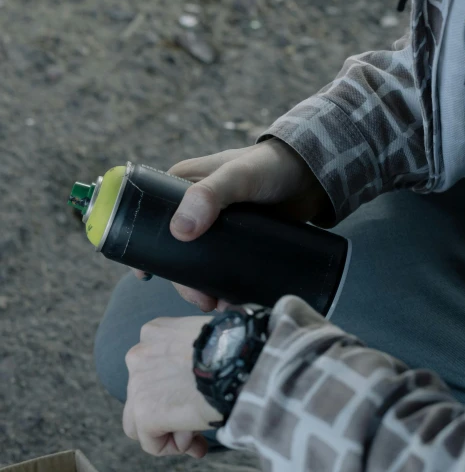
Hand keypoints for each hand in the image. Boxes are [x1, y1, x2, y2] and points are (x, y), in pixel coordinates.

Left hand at [123, 316, 221, 457]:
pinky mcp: (144, 411)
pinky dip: (173, 447)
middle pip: (143, 395)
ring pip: (139, 422)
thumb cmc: (234, 348)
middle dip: (169, 412)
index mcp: (155, 332)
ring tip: (196, 432)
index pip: (153, 368)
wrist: (236, 359)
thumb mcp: (209, 341)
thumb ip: (193, 358)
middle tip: (196, 424)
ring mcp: (138, 384)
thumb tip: (196, 393)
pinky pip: (151, 443)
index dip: (174, 389)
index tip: (197, 399)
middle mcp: (139, 355)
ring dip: (168, 431)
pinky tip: (197, 439)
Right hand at [134, 139, 328, 310]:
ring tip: (219, 306)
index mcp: (181, 185)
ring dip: (203, 287)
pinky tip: (231, 301)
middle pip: (177, 250)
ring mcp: (217, 227)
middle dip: (183, 280)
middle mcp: (194, 207)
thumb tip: (180, 231)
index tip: (146, 275)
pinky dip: (224, 285)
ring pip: (199, 263)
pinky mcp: (239, 242)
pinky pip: (224, 267)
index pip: (152, 218)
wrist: (312, 175)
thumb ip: (210, 194)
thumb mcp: (238, 175)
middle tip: (201, 301)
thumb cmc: (270, 165)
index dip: (145, 246)